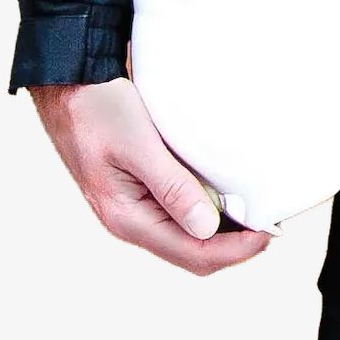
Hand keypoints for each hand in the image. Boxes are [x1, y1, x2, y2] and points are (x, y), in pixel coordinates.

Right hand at [27, 77, 272, 273]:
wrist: (70, 86)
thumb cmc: (96, 110)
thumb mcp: (138, 145)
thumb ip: (172, 187)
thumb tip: (208, 228)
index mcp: (127, 218)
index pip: (191, 253)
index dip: (235, 250)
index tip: (268, 233)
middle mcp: (131, 221)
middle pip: (192, 251)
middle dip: (234, 245)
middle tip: (270, 223)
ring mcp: (135, 207)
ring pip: (188, 235)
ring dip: (223, 230)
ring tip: (255, 211)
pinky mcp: (140, 190)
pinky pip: (179, 213)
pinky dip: (208, 210)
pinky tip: (227, 194)